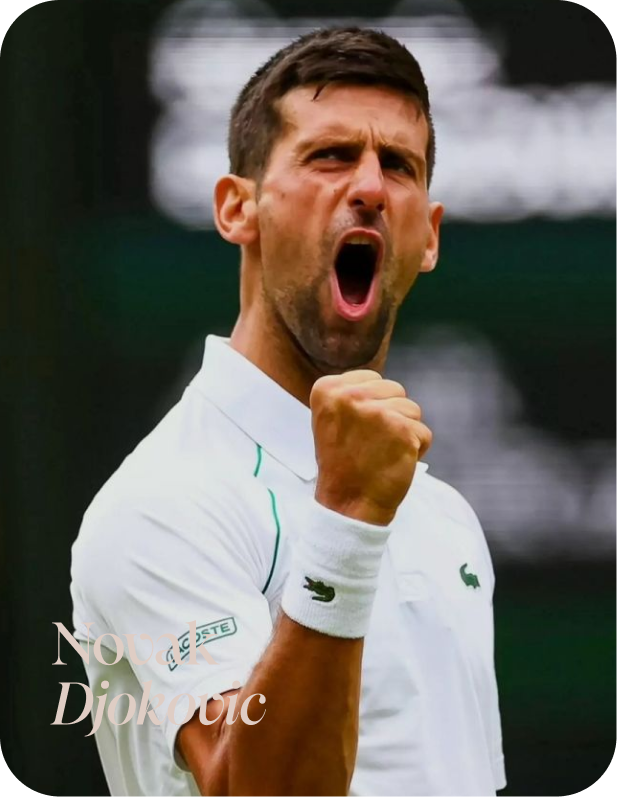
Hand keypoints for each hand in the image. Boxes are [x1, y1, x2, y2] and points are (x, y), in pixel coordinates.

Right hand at [310, 370, 431, 525]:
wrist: (347, 505)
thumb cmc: (342, 463)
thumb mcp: (332, 419)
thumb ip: (352, 394)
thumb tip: (381, 383)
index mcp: (327, 389)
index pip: (372, 378)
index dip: (370, 405)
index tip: (355, 431)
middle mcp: (350, 396)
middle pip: (394, 389)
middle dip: (390, 415)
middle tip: (370, 443)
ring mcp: (377, 412)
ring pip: (412, 409)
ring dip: (404, 432)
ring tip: (382, 453)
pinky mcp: (403, 430)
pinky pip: (423, 433)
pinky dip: (416, 450)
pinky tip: (394, 462)